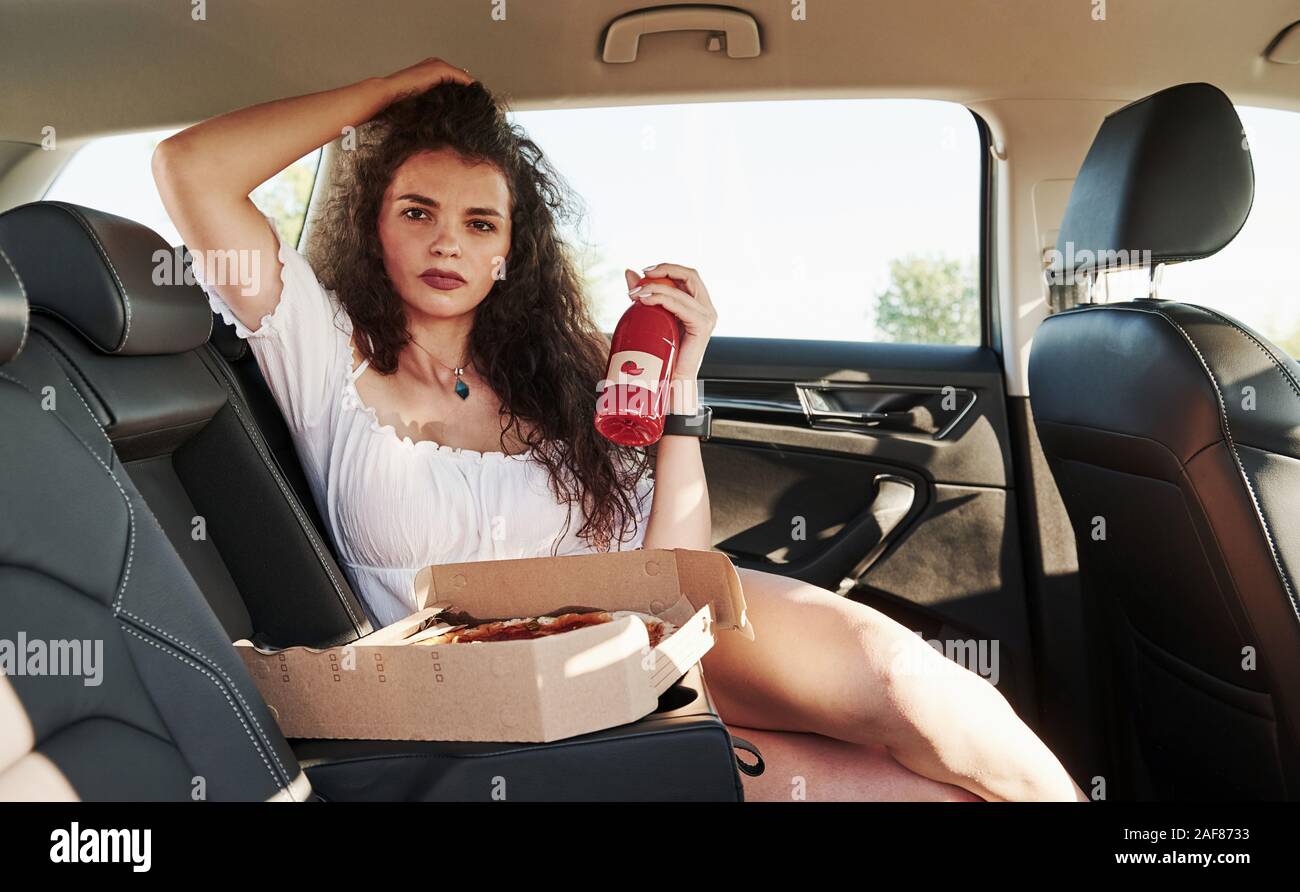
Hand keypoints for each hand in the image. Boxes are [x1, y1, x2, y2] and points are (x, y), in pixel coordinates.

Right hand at [383, 57, 475, 100]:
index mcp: (430, 70)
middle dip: (469, 92)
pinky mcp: (440, 69)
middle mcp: (435, 64)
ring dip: (471, 90)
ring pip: (462, 78)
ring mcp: (437, 65)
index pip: (454, 80)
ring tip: (480, 103)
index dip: (464, 93)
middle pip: (460, 78)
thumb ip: (437, 103)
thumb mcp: (423, 102)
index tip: (473, 105)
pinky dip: (470, 87)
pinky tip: (476, 98)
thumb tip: (450, 116)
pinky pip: (462, 78)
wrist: (390, 93)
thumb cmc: (401, 102)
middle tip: (479, 105)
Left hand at [624, 264, 717, 382]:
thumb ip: (644, 293)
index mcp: (698, 304)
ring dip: (655, 287)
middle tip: (642, 276)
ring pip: (680, 290)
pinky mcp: (702, 326)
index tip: (644, 271)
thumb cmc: (662, 353)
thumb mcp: (652, 316)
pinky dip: (661, 299)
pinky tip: (645, 301)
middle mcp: (707, 308)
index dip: (668, 267)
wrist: (670, 380)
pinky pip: (680, 305)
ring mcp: (707, 316)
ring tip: (635, 294)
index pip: (687, 275)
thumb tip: (629, 271)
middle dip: (665, 270)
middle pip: (690, 275)